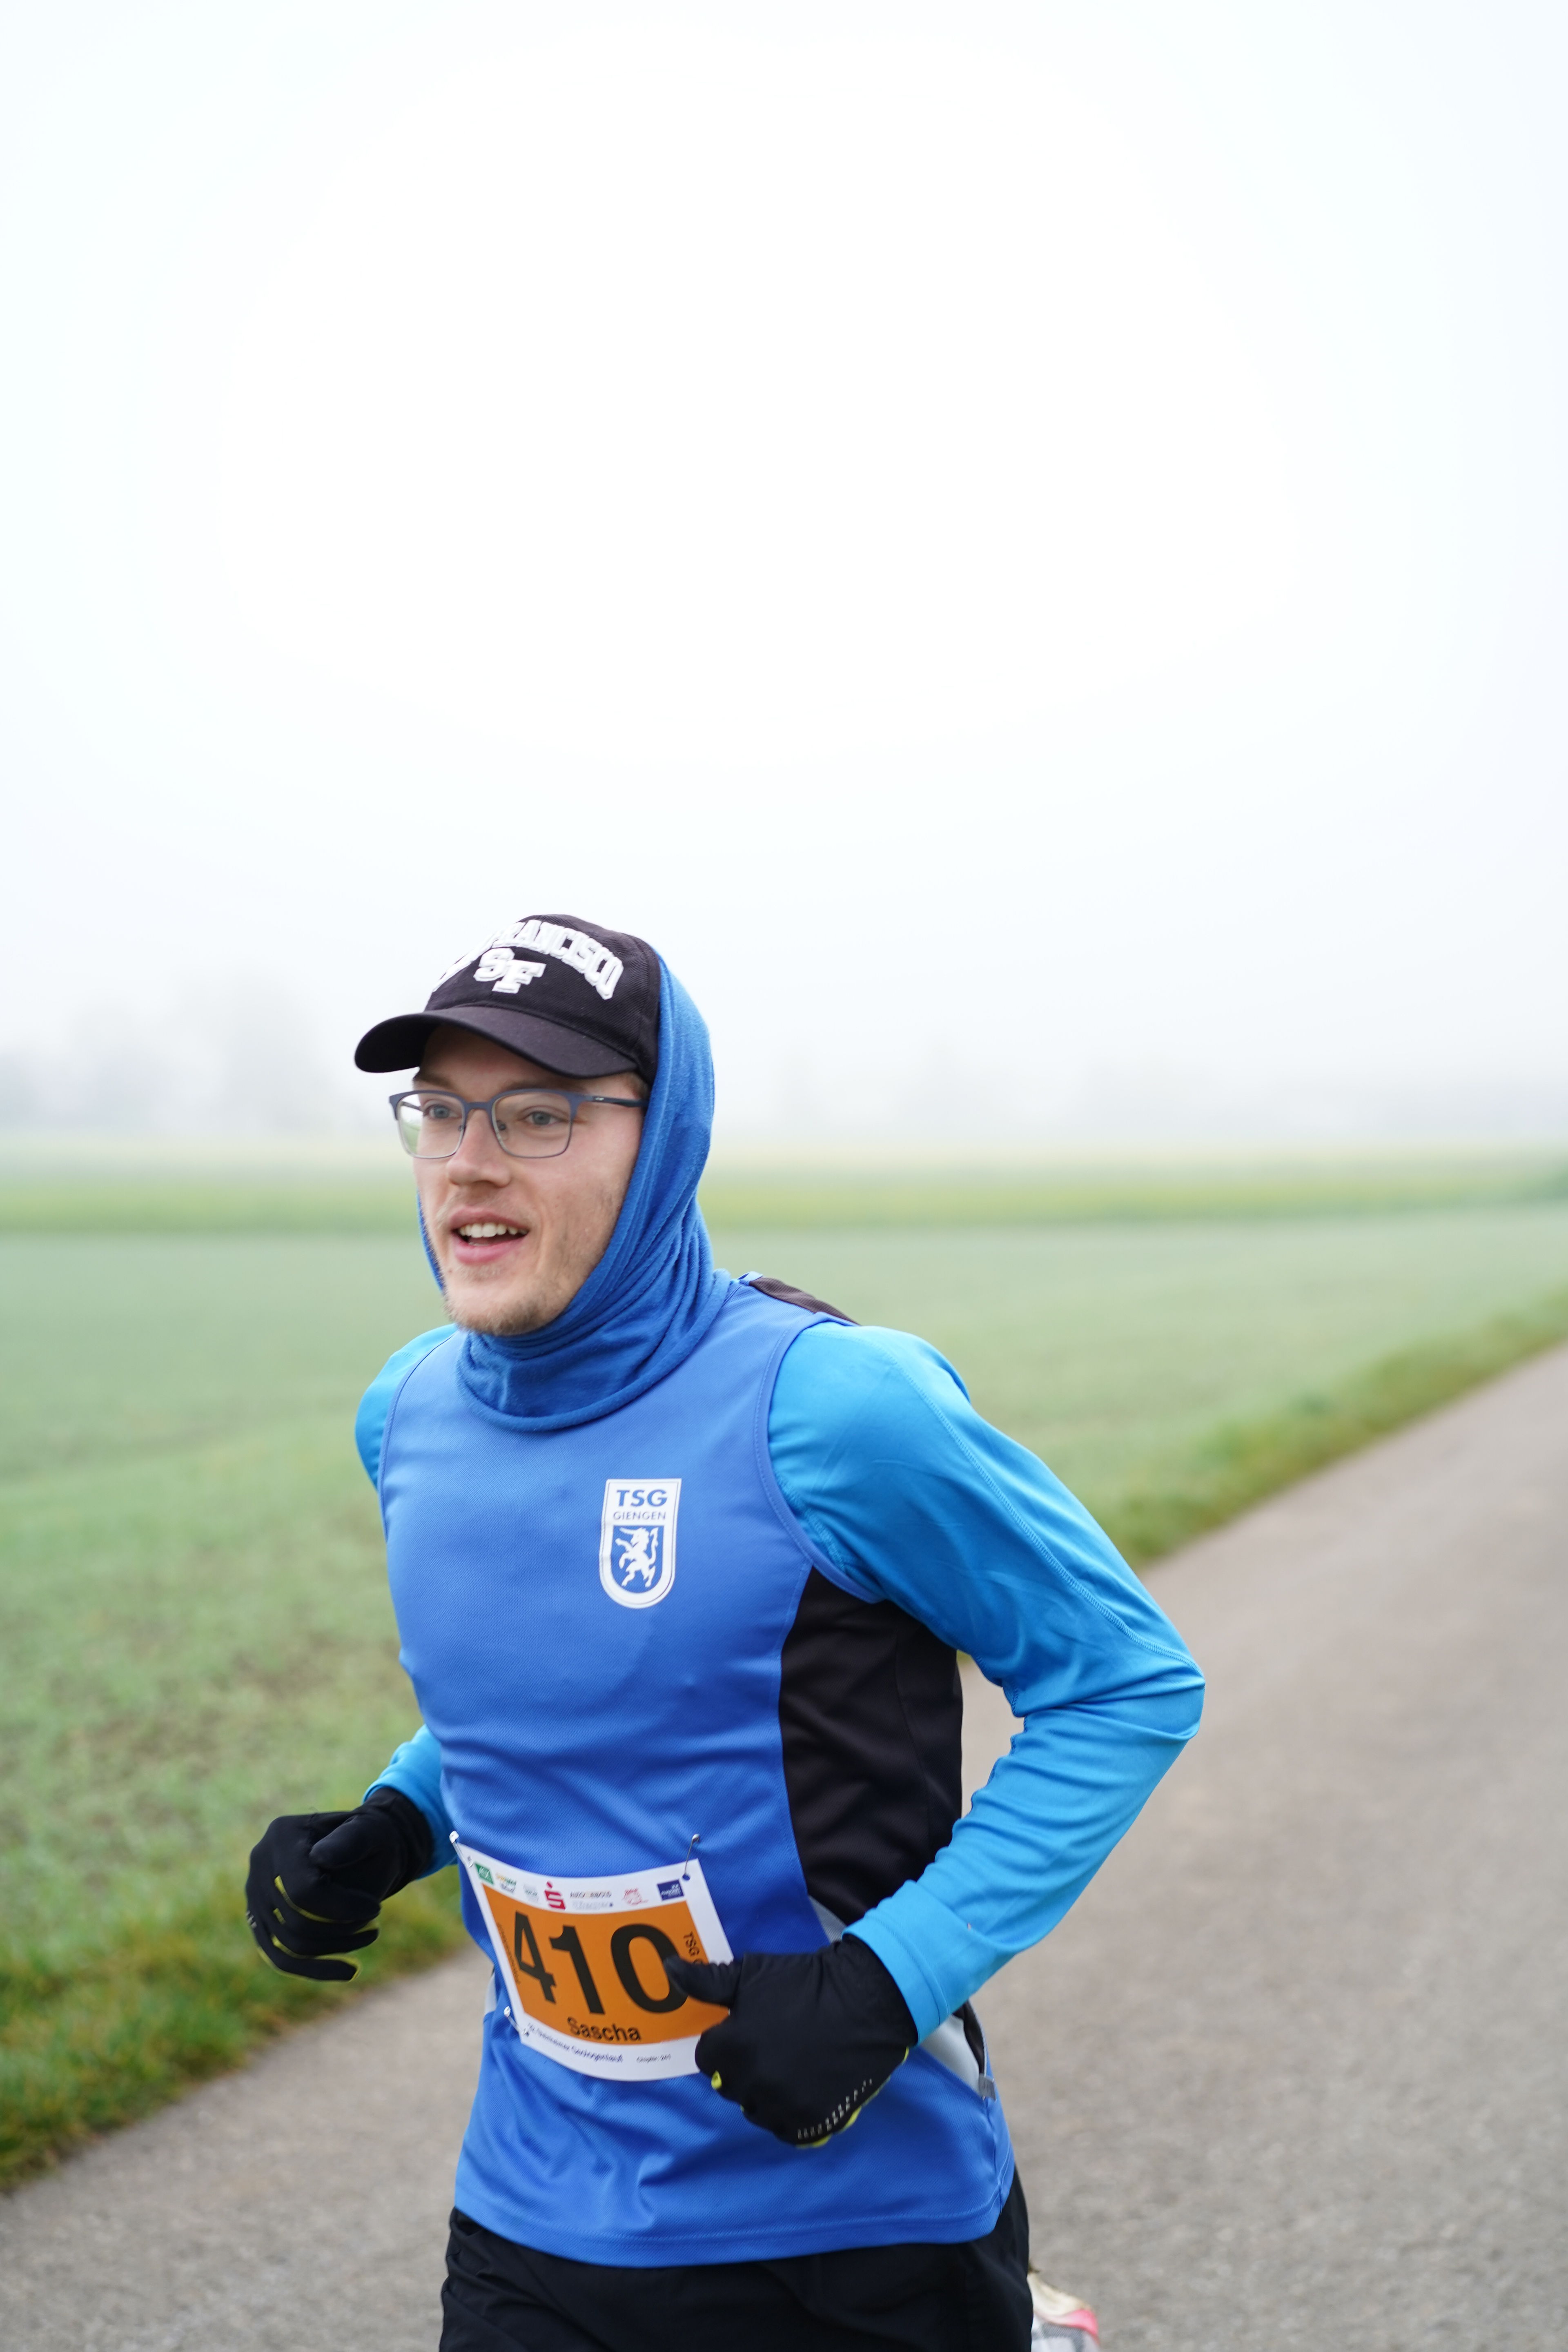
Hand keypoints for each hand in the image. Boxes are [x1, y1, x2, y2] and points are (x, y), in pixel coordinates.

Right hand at [245, 1787, 431, 1982]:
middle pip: (293, 1921)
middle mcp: (260, 1863)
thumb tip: (321, 1859)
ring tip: (368, 1939)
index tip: (375, 1909)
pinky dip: (313, 1968)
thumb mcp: (370, 1830)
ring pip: (287, 1944)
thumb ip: (351, 1840)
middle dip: (340, 1932)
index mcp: (282, 1835)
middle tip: (374, 1929)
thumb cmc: (368, 1836)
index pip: (302, 1890)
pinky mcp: (259, 1918)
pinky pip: (279, 1955)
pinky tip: (348, 1971)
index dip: (341, 1908)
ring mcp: (255, 1893)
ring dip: (332, 1949)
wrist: (357, 1842)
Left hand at [665, 1935, 915, 2147]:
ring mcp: (785, 2106)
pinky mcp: (813, 2123)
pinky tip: (803, 2087)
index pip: (708, 2059)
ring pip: (756, 2111)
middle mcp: (755, 2082)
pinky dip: (790, 2114)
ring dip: (765, 2093)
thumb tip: (667, 1970)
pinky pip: (785, 2130)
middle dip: (744, 2066)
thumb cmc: (806, 1982)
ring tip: (790, 2064)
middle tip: (773, 2043)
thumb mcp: (752, 1974)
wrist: (867, 2000)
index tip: (748, 2029)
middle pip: (731, 2086)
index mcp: (734, 2047)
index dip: (725, 2042)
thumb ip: (706, 1981)